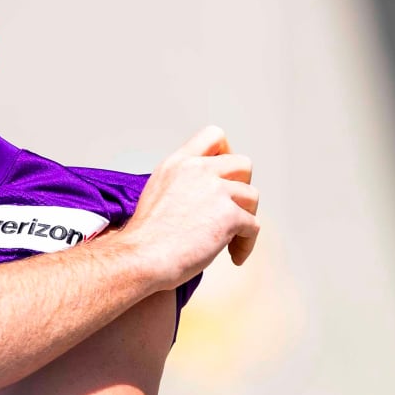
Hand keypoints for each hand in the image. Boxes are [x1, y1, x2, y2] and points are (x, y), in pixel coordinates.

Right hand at [121, 126, 259, 288]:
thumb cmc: (144, 238)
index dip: (227, 153)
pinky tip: (233, 256)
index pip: (213, 136)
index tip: (224, 175)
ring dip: (245, 218)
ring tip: (231, 240)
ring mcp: (215, 191)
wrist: (141, 258)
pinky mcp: (229, 215)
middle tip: (232, 208)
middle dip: (243, 186)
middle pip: (243, 164)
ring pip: (251, 196)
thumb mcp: (156, 194)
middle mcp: (197, 170)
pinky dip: (246, 244)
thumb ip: (182, 185)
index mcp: (177, 164)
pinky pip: (253, 227)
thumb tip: (204, 198)